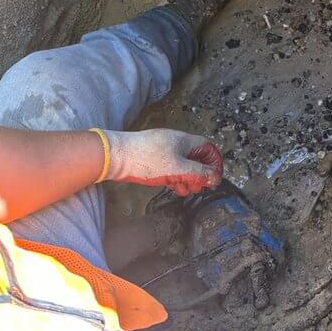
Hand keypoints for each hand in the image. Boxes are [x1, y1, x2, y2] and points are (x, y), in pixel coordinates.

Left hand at [104, 129, 223, 195]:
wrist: (116, 156)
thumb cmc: (147, 160)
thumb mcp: (178, 170)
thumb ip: (199, 173)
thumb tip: (215, 177)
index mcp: (185, 141)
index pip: (208, 148)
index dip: (214, 163)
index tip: (213, 178)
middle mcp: (176, 142)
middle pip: (196, 156)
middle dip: (200, 173)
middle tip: (198, 187)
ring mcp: (163, 148)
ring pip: (183, 163)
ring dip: (187, 178)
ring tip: (183, 190)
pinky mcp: (152, 156)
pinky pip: (171, 166)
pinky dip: (175, 176)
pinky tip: (171, 186)